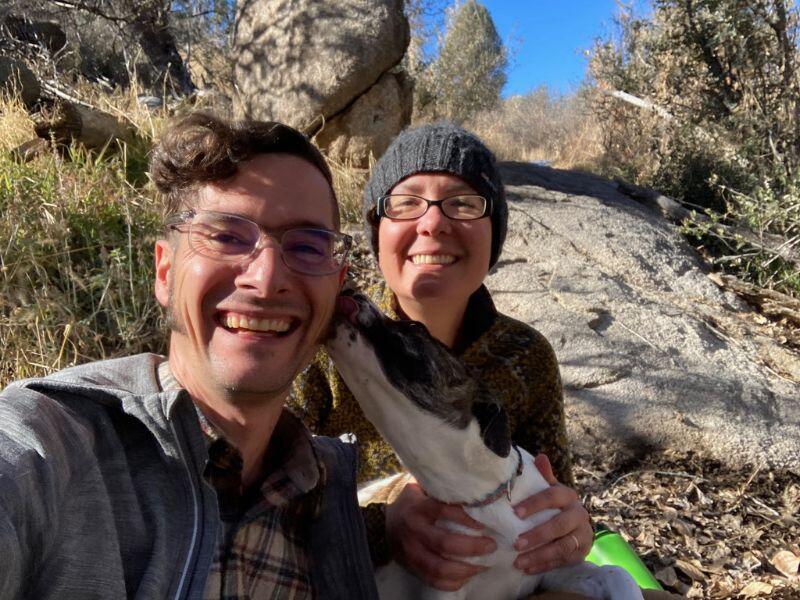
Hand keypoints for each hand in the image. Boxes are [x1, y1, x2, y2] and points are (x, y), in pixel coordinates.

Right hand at [385, 480, 496, 590]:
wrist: (382, 523)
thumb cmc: (411, 503)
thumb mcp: (421, 489)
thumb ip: (441, 490)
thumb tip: (473, 489)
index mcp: (418, 507)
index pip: (443, 511)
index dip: (466, 518)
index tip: (483, 523)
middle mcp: (413, 530)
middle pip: (445, 543)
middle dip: (472, 547)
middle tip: (491, 545)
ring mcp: (411, 552)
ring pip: (440, 567)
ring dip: (466, 569)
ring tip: (483, 565)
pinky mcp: (411, 568)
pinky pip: (433, 581)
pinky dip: (453, 582)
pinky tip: (467, 576)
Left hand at [512, 454, 592, 573]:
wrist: (578, 526)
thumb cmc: (556, 505)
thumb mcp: (551, 489)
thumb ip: (544, 476)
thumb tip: (540, 457)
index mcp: (569, 496)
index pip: (553, 497)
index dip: (535, 504)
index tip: (516, 513)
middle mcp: (579, 515)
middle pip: (559, 525)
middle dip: (537, 535)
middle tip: (516, 543)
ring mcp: (583, 536)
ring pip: (562, 547)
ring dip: (539, 555)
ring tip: (519, 562)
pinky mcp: (581, 553)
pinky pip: (563, 562)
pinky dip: (544, 566)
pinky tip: (527, 569)